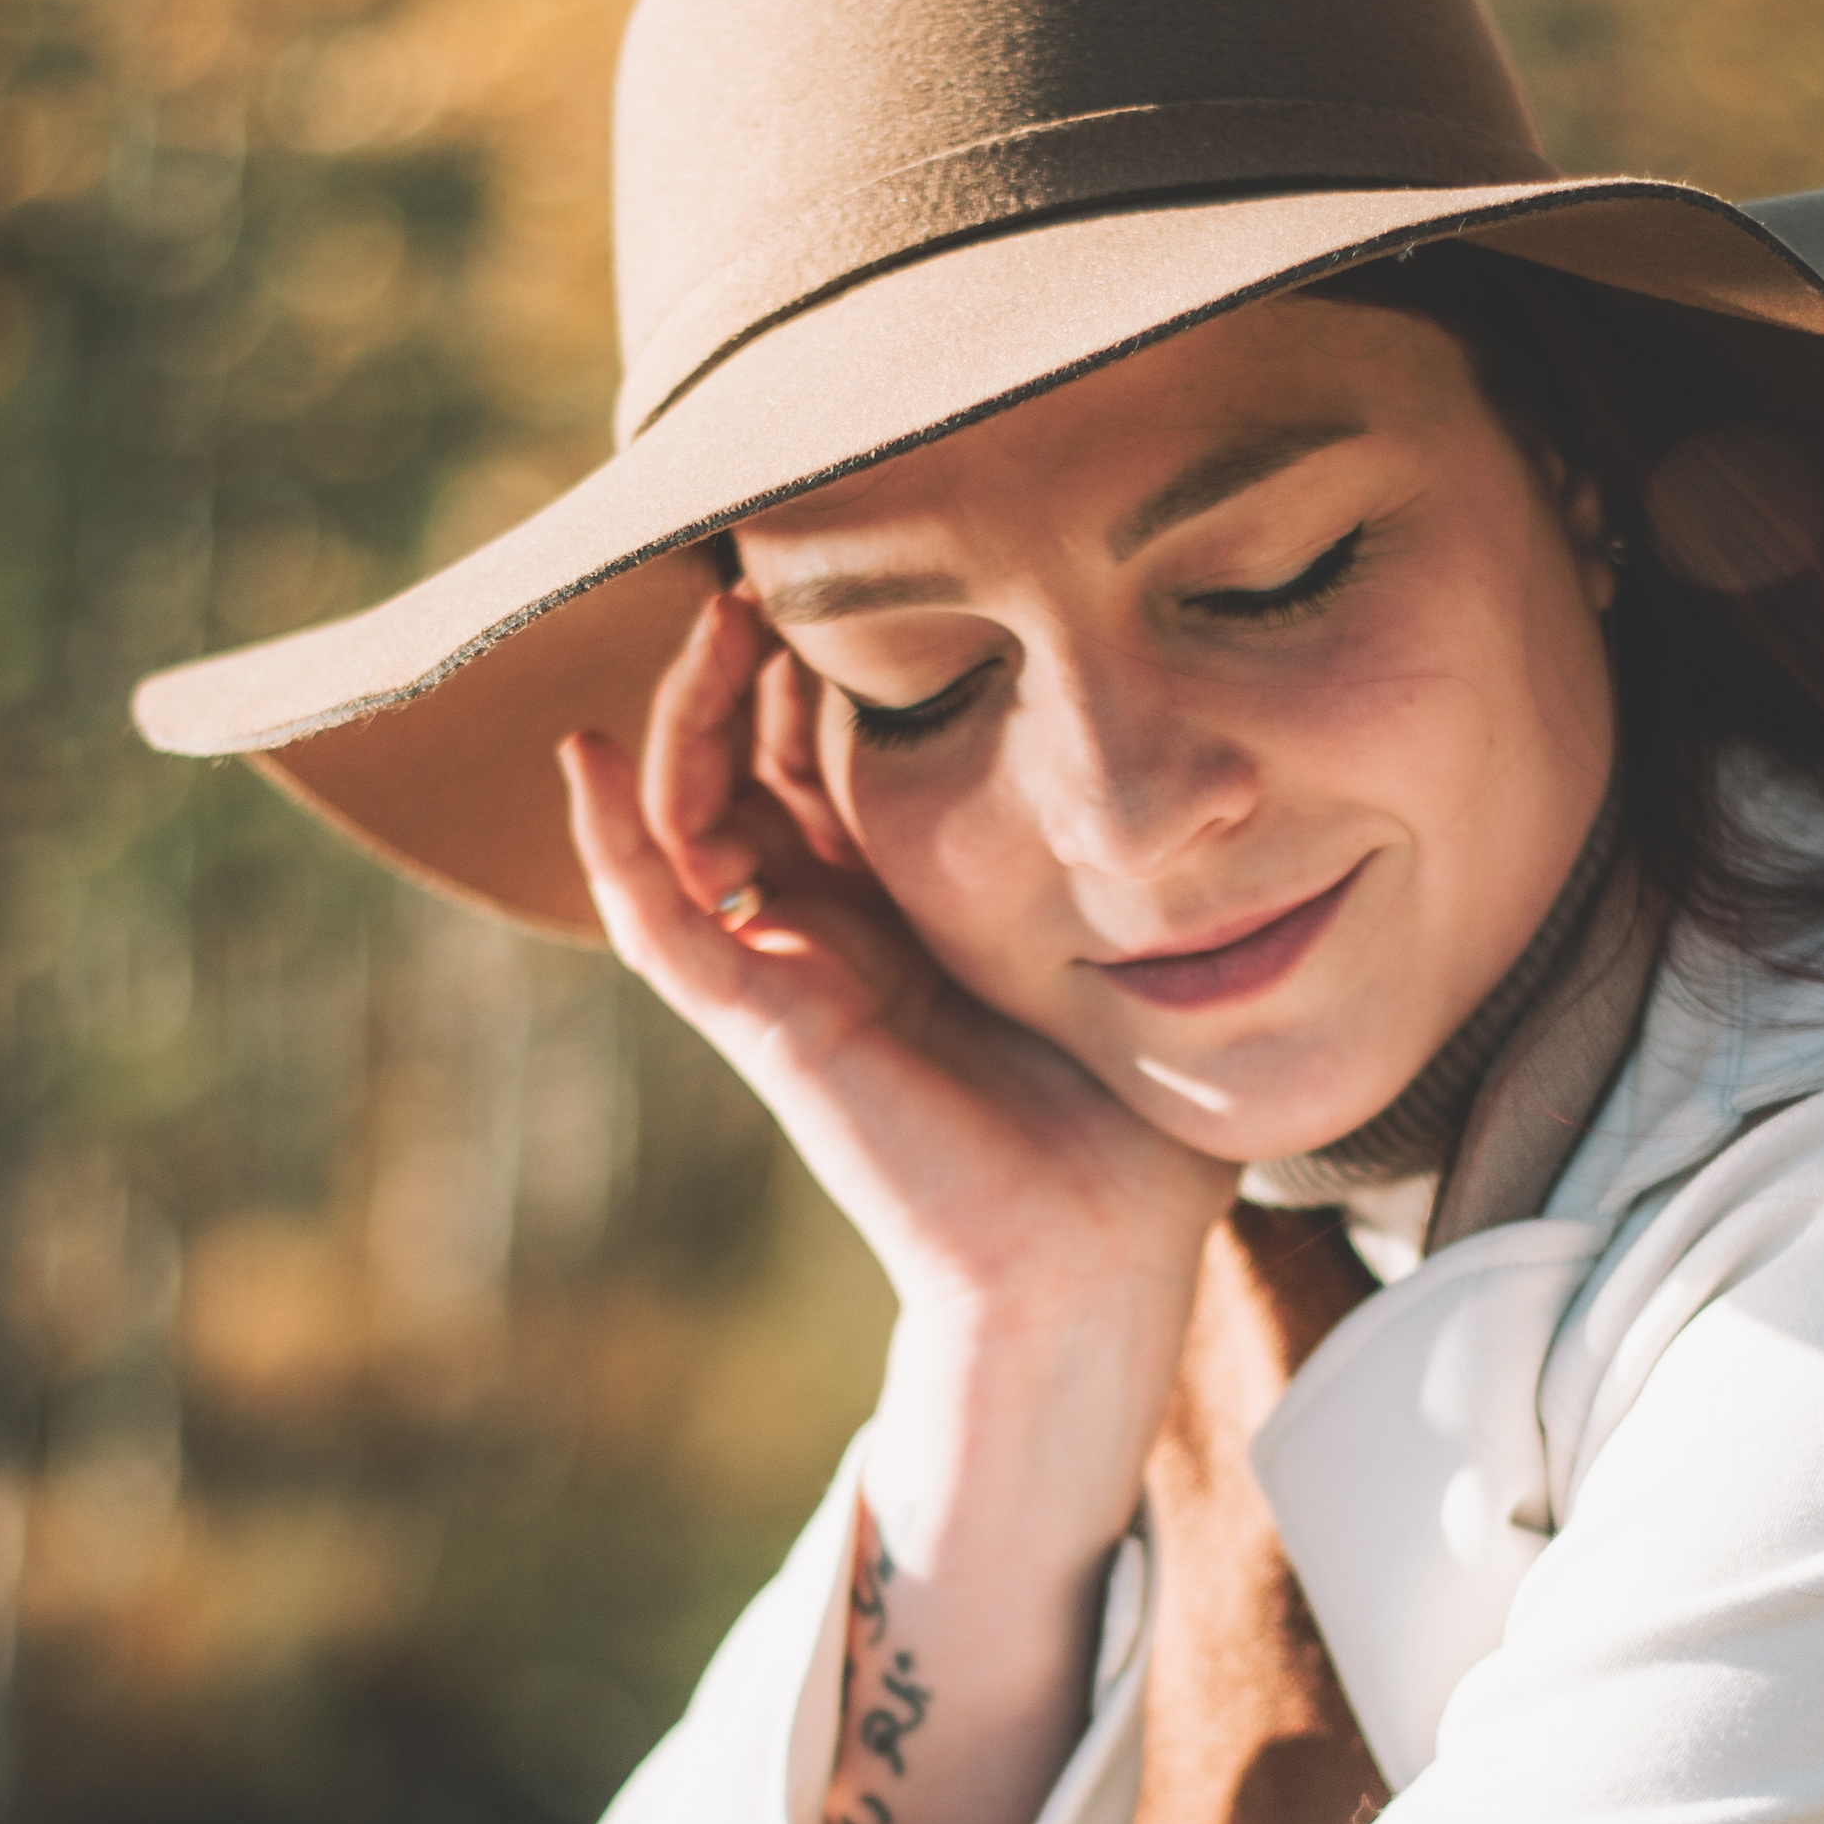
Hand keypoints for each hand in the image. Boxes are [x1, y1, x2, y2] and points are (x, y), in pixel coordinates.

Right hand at [567, 586, 1238, 1823]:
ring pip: (681, 828)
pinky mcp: (768, 1026)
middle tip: (766, 564)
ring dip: (677, 720)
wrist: (1097, 1261)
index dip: (823, 667)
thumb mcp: (1142, 961)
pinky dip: (610, 845)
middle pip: (740, 773)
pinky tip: (587, 753)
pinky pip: (659, 924)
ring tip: (702, 617)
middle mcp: (835, 936)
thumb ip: (1149, 878)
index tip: (860, 562)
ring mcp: (787, 978)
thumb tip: (1236, 780)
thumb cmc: (1135, 1133)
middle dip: (740, 666)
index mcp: (914, 916)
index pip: (829, 765)